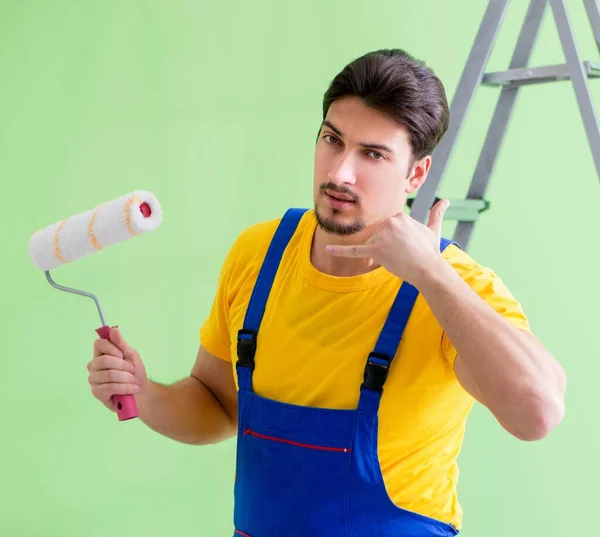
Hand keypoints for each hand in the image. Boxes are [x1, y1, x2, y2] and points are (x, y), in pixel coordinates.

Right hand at [87, 327, 147, 412]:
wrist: (142, 393)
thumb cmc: (135, 372)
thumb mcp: (131, 355)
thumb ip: (121, 343)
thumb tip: (113, 329)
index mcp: (101, 354)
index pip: (98, 344)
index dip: (112, 348)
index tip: (122, 355)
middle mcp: (94, 365)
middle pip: (104, 360)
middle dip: (123, 365)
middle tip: (132, 370)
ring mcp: (94, 379)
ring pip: (108, 374)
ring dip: (126, 378)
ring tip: (134, 382)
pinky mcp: (97, 393)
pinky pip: (110, 387)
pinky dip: (125, 387)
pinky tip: (132, 390)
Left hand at [326, 199, 449, 285]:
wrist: (429, 269)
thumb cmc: (430, 252)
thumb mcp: (433, 230)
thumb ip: (437, 214)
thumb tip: (447, 201)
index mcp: (399, 216)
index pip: (386, 229)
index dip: (391, 241)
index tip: (402, 249)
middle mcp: (390, 222)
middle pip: (376, 236)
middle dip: (384, 248)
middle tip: (401, 256)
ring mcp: (382, 236)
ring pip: (371, 246)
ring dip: (379, 255)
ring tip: (397, 260)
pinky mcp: (376, 250)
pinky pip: (355, 251)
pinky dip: (340, 251)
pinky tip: (328, 250)